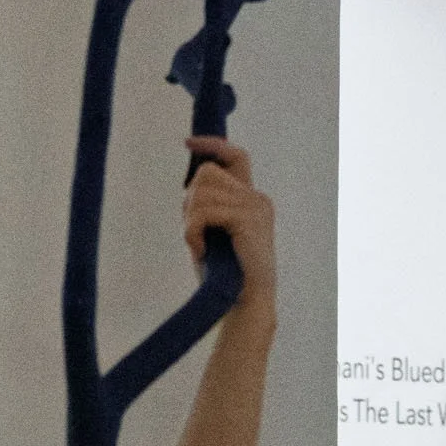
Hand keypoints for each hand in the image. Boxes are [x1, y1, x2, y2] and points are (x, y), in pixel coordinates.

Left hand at [182, 136, 275, 311]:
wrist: (246, 303)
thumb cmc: (227, 274)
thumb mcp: (216, 235)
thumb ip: (208, 209)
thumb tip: (189, 189)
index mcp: (252, 200)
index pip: (237, 157)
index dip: (213, 145)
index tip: (188, 143)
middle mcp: (257, 199)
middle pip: (206, 174)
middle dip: (189, 201)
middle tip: (193, 233)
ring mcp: (255, 207)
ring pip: (202, 192)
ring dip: (190, 220)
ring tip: (197, 245)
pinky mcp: (247, 218)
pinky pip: (205, 211)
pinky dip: (193, 231)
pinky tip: (199, 251)